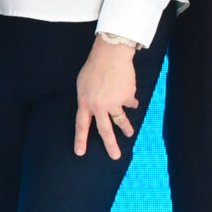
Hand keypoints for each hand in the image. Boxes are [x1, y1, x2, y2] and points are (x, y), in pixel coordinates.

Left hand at [73, 34, 140, 160]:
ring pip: (121, 119)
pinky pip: (130, 102)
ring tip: (130, 134)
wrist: (111, 54)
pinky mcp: (127, 96)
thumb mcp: (83, 84)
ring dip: (126, 128)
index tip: (80, 153)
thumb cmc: (94, 67)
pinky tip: (131, 96)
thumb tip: (95, 110)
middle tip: (116, 156)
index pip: (81, 125)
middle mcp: (99, 106)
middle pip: (105, 130)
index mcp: (85, 102)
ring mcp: (114, 102)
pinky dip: (131, 100)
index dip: (80, 140)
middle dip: (110, 145)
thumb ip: (88, 99)